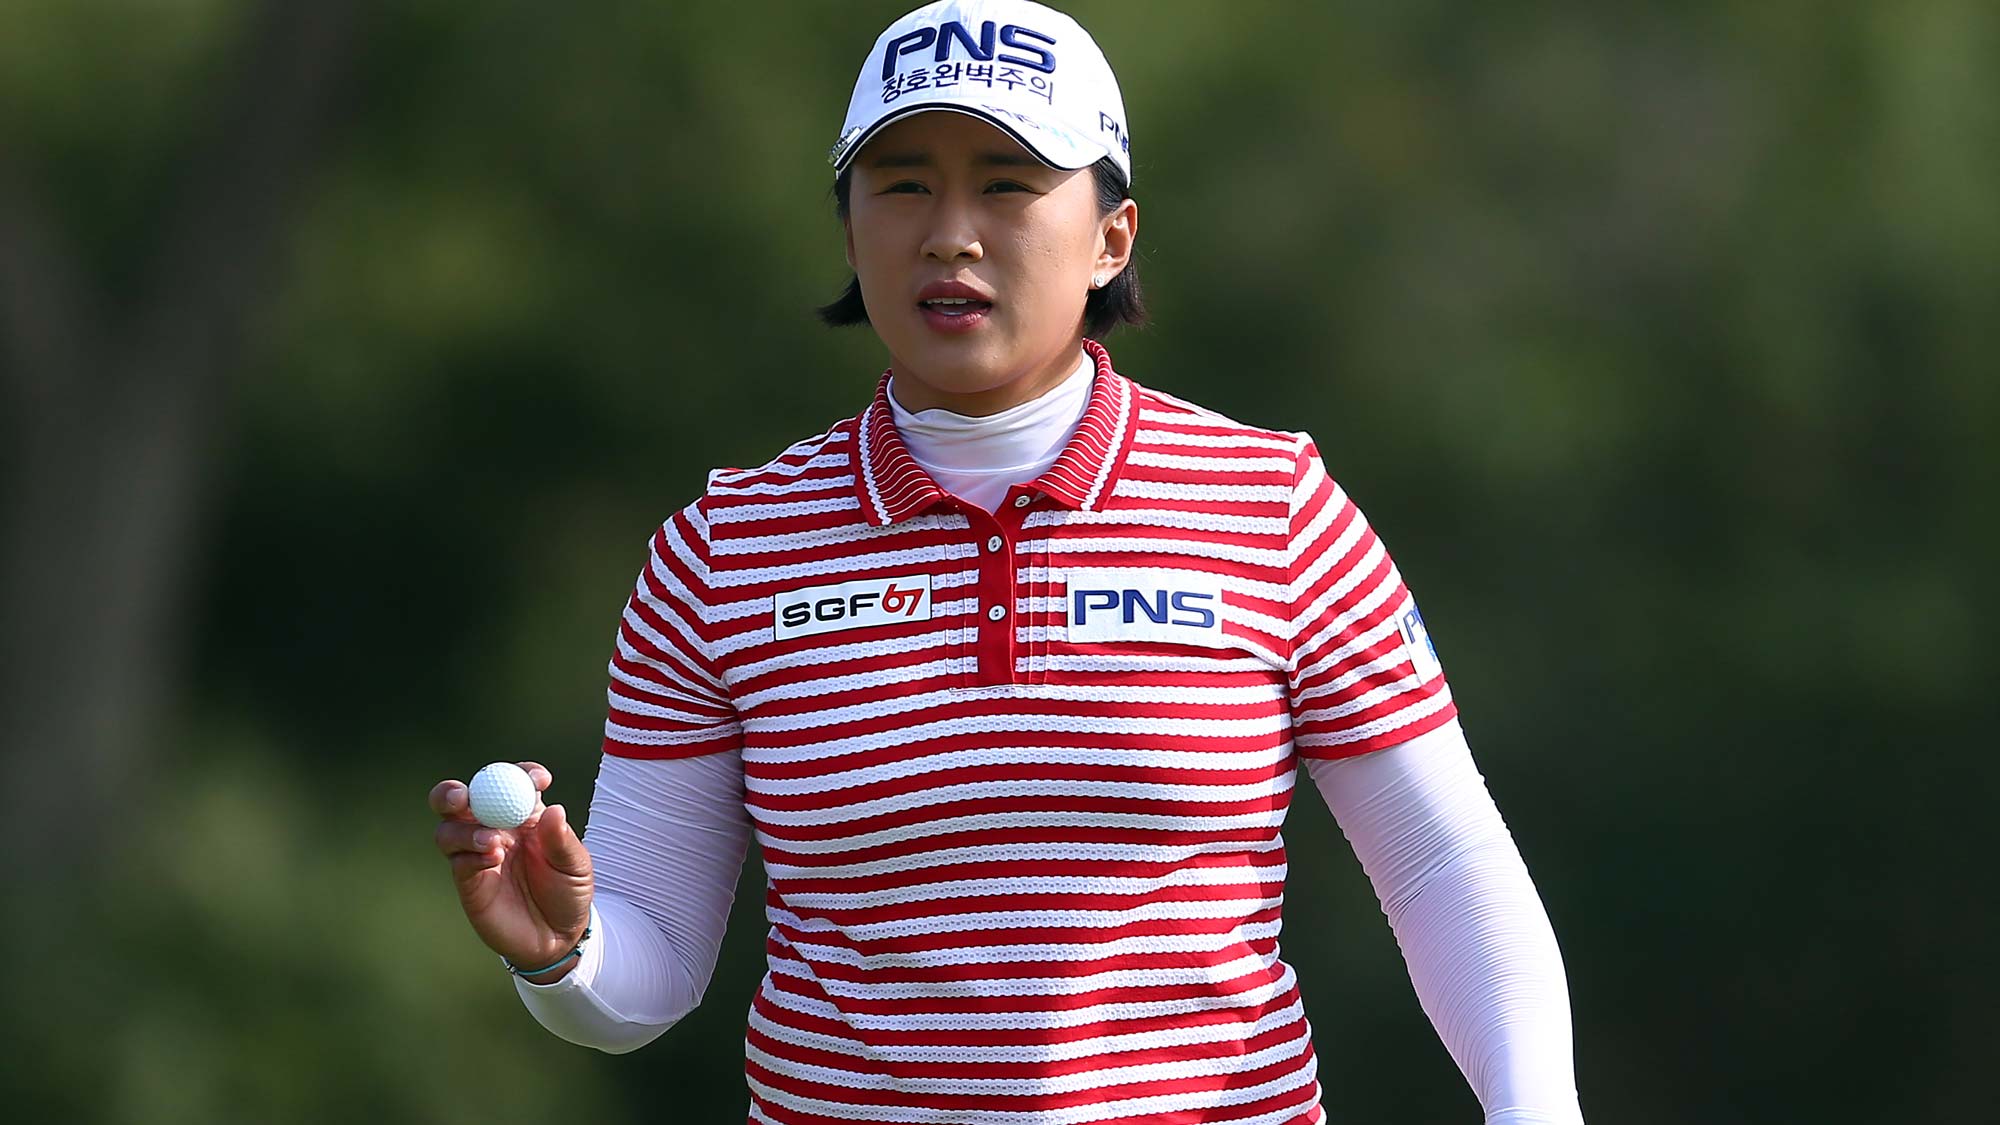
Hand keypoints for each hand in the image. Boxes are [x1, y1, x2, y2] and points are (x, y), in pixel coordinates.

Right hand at [429, 762, 593, 980]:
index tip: (538, 779)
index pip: (512, 783)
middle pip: (460, 800)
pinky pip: (458, 861)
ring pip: (449, 830)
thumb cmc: (569, 893)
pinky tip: (492, 860)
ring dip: (464, 829)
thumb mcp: (576, 866)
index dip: (519, 774)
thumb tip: (554, 809)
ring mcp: (477, 854)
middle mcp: (494, 829)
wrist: (558, 938)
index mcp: (523, 815)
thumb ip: (562, 840)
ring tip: (492, 842)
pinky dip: (471, 855)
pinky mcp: (469, 882)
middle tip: (464, 796)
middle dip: (453, 793)